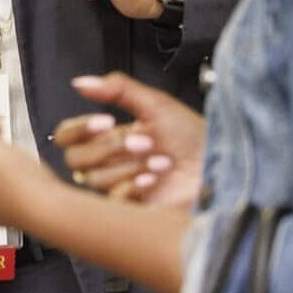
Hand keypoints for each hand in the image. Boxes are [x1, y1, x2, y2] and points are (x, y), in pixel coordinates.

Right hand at [55, 74, 206, 208]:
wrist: (224, 165)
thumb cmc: (195, 136)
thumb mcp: (156, 104)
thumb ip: (117, 88)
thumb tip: (80, 82)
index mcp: (111, 137)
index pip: (68, 135)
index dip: (80, 128)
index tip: (105, 121)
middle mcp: (111, 162)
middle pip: (74, 160)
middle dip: (106, 148)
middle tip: (142, 142)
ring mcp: (120, 187)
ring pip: (92, 180)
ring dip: (126, 166)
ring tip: (160, 160)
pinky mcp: (133, 210)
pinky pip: (113, 200)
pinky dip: (132, 186)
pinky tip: (154, 179)